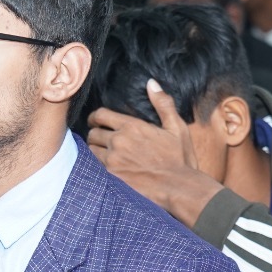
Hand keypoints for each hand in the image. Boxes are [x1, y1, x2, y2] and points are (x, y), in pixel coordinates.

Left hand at [86, 80, 223, 224]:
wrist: (180, 188)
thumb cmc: (180, 159)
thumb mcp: (177, 127)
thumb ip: (163, 104)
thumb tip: (151, 83)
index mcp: (132, 126)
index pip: (100, 114)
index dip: (96, 117)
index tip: (97, 121)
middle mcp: (119, 141)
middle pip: (93, 133)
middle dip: (96, 134)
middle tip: (101, 138)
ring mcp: (113, 160)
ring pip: (91, 150)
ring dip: (95, 150)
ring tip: (103, 153)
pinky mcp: (111, 178)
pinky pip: (94, 168)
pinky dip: (97, 165)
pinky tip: (105, 167)